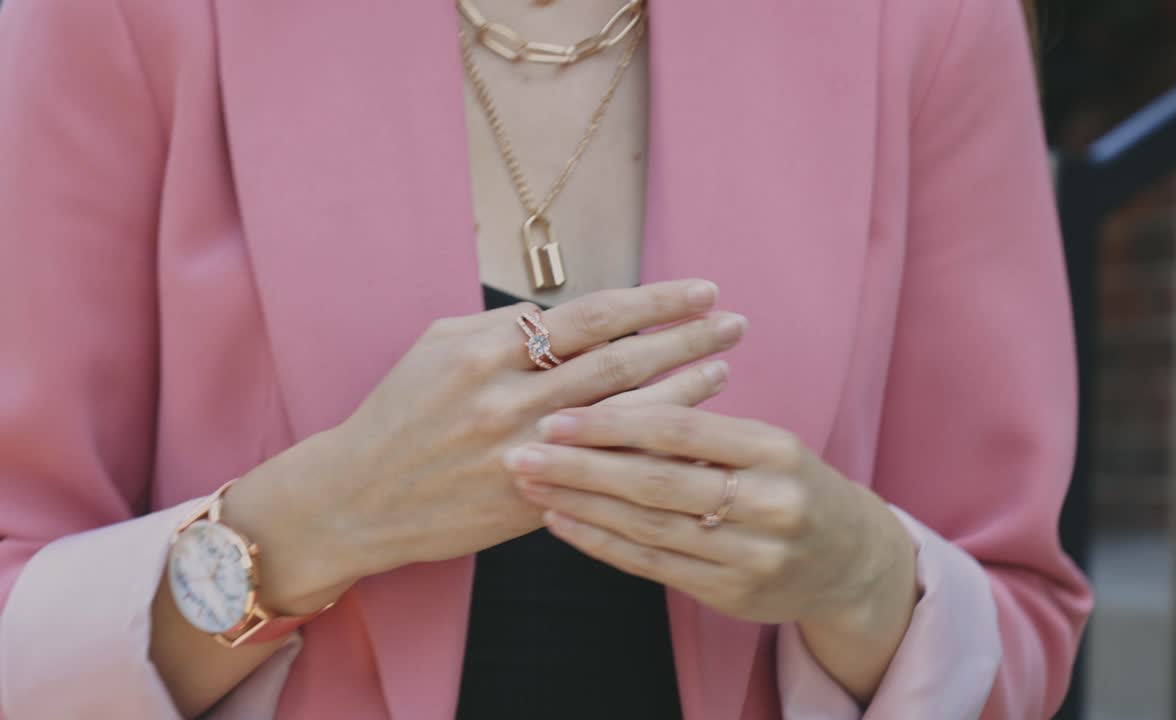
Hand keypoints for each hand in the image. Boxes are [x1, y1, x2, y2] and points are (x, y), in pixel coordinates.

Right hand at [223, 280, 746, 613]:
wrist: (358, 497)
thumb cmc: (401, 411)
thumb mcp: (439, 346)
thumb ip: (506, 327)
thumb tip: (571, 315)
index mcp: (487, 351)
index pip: (593, 317)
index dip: (655, 303)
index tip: (700, 290)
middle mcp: (509, 401)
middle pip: (621, 362)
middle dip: (686, 339)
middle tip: (734, 322)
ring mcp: (523, 454)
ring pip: (622, 417)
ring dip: (681, 389)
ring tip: (724, 366)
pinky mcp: (530, 499)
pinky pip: (604, 469)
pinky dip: (647, 446)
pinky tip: (685, 431)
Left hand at [504, 405, 918, 678]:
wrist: (849, 558)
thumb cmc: (786, 482)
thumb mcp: (762, 444)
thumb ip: (697, 430)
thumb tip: (603, 401)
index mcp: (776, 448)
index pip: (681, 430)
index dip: (614, 422)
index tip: (558, 414)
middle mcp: (770, 503)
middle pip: (657, 482)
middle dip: (581, 466)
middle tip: (522, 451)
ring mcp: (754, 555)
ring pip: (649, 526)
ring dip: (580, 505)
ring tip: (530, 484)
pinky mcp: (733, 594)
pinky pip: (653, 566)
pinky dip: (601, 544)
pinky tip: (562, 523)